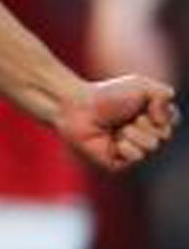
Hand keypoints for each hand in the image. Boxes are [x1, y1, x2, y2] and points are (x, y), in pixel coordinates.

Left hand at [55, 74, 177, 170]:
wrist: (77, 106)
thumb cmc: (107, 95)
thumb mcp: (141, 85)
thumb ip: (163, 94)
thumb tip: (164, 119)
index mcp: (152, 120)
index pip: (172, 121)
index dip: (160, 112)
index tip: (144, 104)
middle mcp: (144, 137)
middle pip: (164, 135)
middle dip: (145, 122)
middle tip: (126, 116)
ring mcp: (132, 151)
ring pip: (151, 146)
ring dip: (133, 132)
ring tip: (117, 127)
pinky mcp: (118, 163)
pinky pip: (136, 157)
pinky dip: (125, 146)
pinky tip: (112, 140)